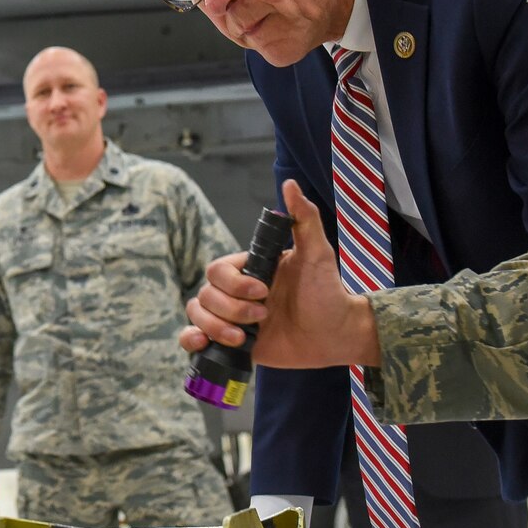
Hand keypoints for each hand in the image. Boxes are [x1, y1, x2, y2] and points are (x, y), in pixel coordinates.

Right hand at [179, 180, 382, 368]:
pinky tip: (203, 343)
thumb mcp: (318, 254)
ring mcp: (231, 318)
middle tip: (264, 316)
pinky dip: (191, 339)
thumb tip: (290, 185)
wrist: (335, 336)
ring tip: (243, 337)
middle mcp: (236, 292)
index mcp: (249, 269)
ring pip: (197, 314)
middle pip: (205, 294)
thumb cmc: (327, 292)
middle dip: (231, 309)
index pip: (218, 270)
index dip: (234, 284)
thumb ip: (304, 220)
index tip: (263, 291)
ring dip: (215, 327)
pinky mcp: (231, 343)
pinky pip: (195, 338)